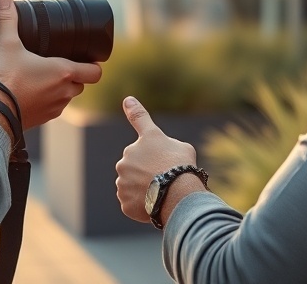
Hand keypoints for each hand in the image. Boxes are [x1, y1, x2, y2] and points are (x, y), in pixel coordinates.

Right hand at [0, 0, 101, 129]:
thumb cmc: (4, 79)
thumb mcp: (7, 44)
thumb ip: (8, 20)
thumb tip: (5, 1)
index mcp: (64, 72)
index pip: (95, 72)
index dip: (94, 65)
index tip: (86, 59)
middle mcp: (64, 91)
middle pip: (81, 83)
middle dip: (74, 75)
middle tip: (58, 64)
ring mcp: (55, 108)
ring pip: (67, 97)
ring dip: (61, 88)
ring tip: (43, 78)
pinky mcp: (43, 119)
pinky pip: (53, 108)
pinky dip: (47, 101)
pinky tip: (32, 92)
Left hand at [115, 96, 198, 223]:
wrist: (176, 193)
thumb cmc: (183, 168)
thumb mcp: (184, 149)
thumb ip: (169, 148)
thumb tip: (163, 154)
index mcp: (147, 139)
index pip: (140, 119)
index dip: (134, 108)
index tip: (128, 100)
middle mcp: (129, 155)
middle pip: (136, 163)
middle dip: (146, 170)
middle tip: (163, 179)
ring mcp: (123, 179)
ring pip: (132, 183)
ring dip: (143, 188)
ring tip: (160, 194)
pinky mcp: (124, 200)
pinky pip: (132, 202)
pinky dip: (142, 205)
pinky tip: (154, 205)